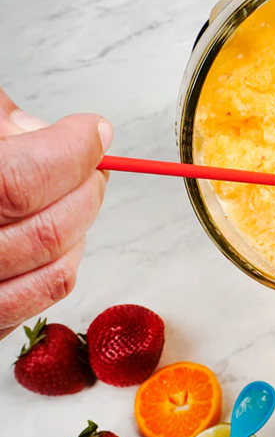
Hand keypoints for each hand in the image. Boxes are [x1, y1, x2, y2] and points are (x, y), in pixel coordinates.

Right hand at [0, 90, 111, 341]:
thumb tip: (42, 132)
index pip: (20, 181)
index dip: (71, 152)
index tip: (92, 130)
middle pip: (45, 231)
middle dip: (86, 188)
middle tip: (93, 162)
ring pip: (52, 274)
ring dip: (79, 227)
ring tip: (77, 194)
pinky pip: (32, 305)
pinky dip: (58, 267)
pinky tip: (54, 237)